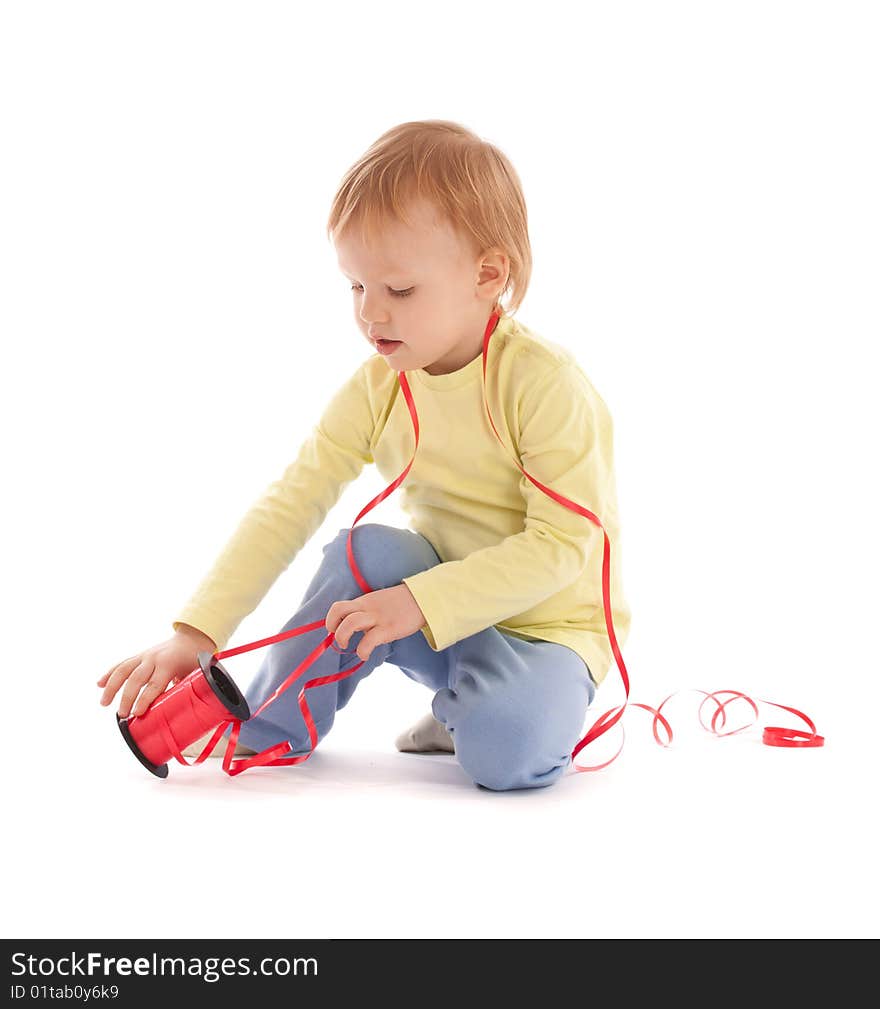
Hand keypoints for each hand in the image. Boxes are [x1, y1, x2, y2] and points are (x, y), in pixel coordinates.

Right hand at [97, 626, 215, 718]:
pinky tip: (99, 684)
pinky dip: (109, 674)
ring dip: (112, 687)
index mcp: (169, 663)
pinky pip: (122, 664)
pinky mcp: (139, 656)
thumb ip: (187, 690)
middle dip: (127, 698)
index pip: (154, 684)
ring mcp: (145, 656)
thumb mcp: (195, 673)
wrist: (192, 637)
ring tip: (104, 703)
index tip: (137, 714)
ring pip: (124, 670)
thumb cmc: (195, 658)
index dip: (145, 700)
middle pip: (136, 679)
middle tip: (122, 714)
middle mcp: (154, 658)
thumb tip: (180, 712)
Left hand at [325, 584, 426, 661]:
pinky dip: (362, 650)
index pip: (338, 607)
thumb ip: (366, 612)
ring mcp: (377, 617)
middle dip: (333, 628)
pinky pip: (369, 640)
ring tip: (348, 646)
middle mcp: (367, 608)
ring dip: (342, 637)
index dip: (331, 620)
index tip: (335, 630)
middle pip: (339, 611)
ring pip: (350, 623)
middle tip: (341, 640)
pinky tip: (365, 655)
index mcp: (363, 602)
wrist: (423, 599)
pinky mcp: (389, 628)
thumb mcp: (379, 603)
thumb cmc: (401, 604)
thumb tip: (355, 629)